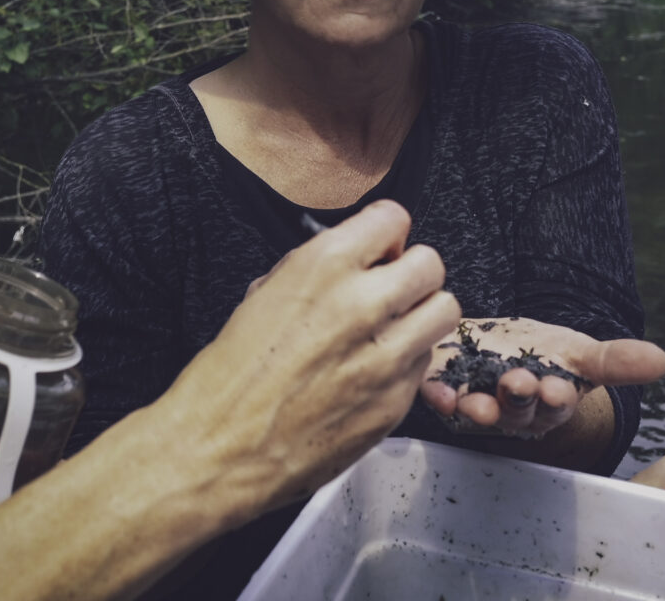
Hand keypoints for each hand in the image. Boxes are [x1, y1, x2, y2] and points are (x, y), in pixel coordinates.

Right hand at [165, 199, 461, 518]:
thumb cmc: (232, 372)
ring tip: (394, 327)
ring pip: (444, 311)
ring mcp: (386, 356)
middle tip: (392, 286)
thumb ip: (320, 267)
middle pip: (430, 264)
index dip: (385, 234)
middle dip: (411, 271)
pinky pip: (425, 363)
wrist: (219, 446)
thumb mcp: (266, 292)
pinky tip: (375, 370)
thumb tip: (357, 258)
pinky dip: (408, 360)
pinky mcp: (396, 402)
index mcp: (324, 266)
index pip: (393, 218)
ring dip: (421, 313)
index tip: (379, 247)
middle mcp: (363, 304)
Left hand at [420, 317, 664, 438]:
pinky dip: (436, 396)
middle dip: (517, 399)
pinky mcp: (445, 392)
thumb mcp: (578, 352)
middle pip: (517, 410)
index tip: (557, 387)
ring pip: (478, 412)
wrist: (493, 347)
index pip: (556, 405)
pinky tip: (436, 391)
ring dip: (475, 408)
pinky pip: (439, 399)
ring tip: (473, 400)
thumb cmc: (540, 354)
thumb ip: (614, 360)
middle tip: (517, 383)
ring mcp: (477, 404)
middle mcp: (513, 410)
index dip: (556, 398)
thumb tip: (662, 359)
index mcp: (549, 401)